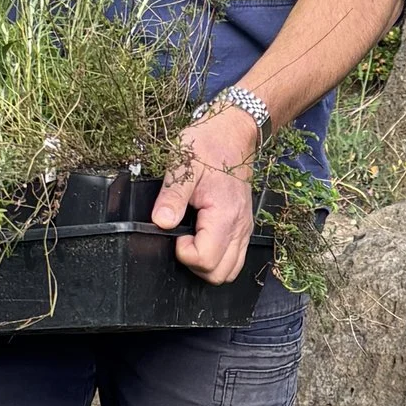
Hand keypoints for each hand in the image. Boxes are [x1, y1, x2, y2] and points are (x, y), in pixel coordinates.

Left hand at [155, 104, 258, 285]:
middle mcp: (240, 227)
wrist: (233, 131)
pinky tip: (202, 238)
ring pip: (229, 270)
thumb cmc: (208, 144)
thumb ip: (171, 196)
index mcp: (225, 215)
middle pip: (219, 274)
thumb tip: (161, 222)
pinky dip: (218, 257)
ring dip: (207, 264)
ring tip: (191, 240)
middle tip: (180, 239)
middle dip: (194, 264)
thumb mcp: (183, 165)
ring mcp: (244, 228)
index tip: (174, 232)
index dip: (183, 253)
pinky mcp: (243, 225)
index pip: (205, 260)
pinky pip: (235, 257)